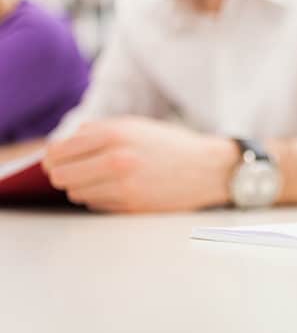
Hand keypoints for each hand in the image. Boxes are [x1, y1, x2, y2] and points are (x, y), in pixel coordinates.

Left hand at [43, 116, 238, 212]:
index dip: (52, 157)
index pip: (59, 151)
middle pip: (61, 176)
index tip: (55, 159)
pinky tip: (118, 189)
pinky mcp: (132, 206)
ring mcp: (124, 186)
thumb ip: (95, 132)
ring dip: (83, 187)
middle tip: (75, 171)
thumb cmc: (169, 145)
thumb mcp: (134, 126)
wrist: (207, 168)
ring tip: (103, 178)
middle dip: (63, 174)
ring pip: (77, 193)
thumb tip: (58, 149)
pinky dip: (100, 198)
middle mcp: (117, 160)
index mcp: (115, 135)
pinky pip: (96, 205)